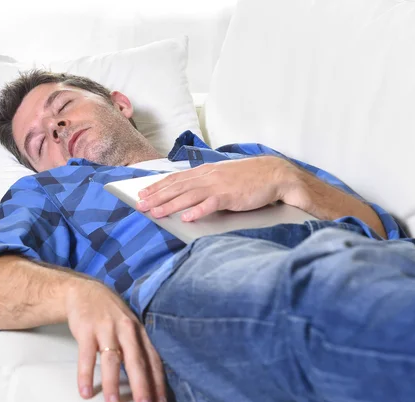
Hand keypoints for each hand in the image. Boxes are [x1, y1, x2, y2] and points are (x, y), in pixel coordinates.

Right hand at [65, 279, 166, 401]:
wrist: (86, 291)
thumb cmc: (112, 314)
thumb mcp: (130, 326)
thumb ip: (139, 349)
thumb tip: (151, 380)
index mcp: (140, 331)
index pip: (153, 359)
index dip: (158, 382)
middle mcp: (126, 329)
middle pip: (136, 361)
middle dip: (142, 385)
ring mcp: (106, 328)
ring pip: (111, 359)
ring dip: (112, 384)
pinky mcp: (86, 330)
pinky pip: (86, 356)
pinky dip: (86, 375)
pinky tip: (85, 391)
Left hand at [136, 156, 300, 220]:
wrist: (274, 174)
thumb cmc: (249, 177)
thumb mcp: (223, 175)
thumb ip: (206, 181)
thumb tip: (189, 191)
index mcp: (206, 171)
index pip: (176, 178)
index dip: (158, 186)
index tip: (143, 192)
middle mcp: (209, 176)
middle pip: (178, 187)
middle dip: (157, 196)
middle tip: (140, 205)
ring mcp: (219, 186)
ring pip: (189, 195)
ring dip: (170, 204)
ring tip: (156, 212)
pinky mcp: (231, 196)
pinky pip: (211, 204)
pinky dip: (198, 211)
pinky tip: (186, 218)